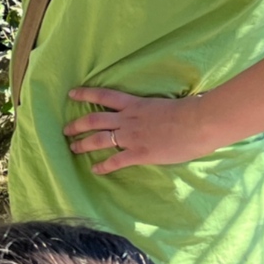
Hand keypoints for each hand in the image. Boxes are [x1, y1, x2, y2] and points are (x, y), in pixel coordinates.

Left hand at [63, 88, 227, 173]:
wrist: (198, 122)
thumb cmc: (189, 111)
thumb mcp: (164, 105)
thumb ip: (153, 110)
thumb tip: (155, 115)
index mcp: (135, 104)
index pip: (104, 96)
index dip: (86, 94)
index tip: (72, 93)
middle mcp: (128, 119)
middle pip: (94, 120)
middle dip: (77, 124)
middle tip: (66, 129)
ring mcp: (132, 137)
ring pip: (99, 139)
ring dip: (83, 144)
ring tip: (73, 147)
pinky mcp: (140, 154)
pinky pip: (116, 161)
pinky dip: (103, 166)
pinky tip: (95, 170)